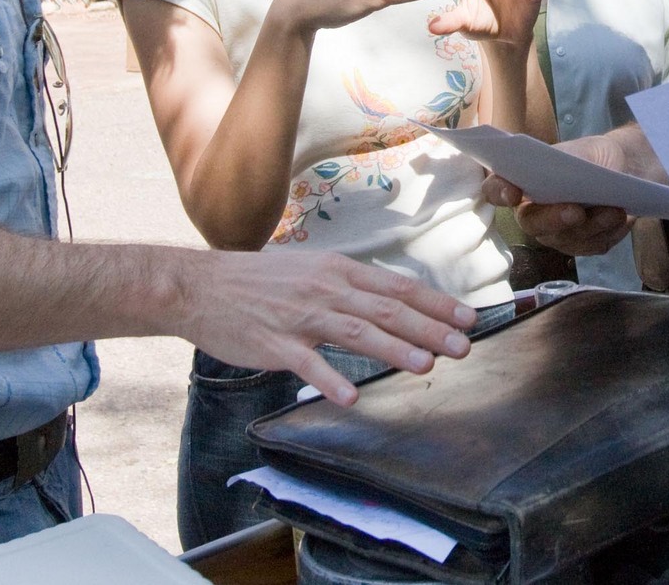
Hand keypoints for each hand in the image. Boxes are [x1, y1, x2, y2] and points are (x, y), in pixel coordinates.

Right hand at [179, 249, 476, 405]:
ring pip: (356, 332)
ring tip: (425, 365)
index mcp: (338, 271)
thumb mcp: (310, 270)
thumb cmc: (258, 281)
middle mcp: (326, 290)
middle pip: (387, 310)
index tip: (468, 316)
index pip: (397, 287)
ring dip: (394, 348)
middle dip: (430, 328)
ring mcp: (301, 317)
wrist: (201, 286)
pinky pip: (307, 364)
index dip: (435, 302)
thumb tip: (390, 301)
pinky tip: (350, 397)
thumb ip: (348, 286)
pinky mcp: (276, 344)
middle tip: (463, 346)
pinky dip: (329, 381)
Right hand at [480, 133, 634, 256]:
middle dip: (555, 219)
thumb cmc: (593, 157)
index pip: (496, 189)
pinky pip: (591, 246)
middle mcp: (533, 214)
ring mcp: (557, 234)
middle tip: (576, 212)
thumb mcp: (580, 151)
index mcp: (523, 183)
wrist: (626, 169)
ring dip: (592, 226)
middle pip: (532, 224)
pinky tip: (622, 218)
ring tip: (615, 211)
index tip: (513, 192)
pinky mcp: (583, 245)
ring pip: (567, 239)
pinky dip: (608, 233)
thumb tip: (563, 178)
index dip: (499, 192)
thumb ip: (567, 163)